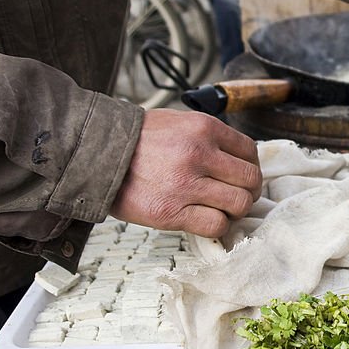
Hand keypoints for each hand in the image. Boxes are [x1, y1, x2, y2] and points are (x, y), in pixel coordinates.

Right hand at [110, 109, 261, 237]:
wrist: (97, 154)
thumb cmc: (138, 140)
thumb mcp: (179, 122)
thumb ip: (210, 137)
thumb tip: (238, 160)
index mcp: (204, 128)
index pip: (250, 152)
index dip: (251, 167)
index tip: (242, 176)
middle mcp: (199, 154)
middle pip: (250, 180)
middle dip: (249, 191)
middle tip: (236, 196)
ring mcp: (186, 184)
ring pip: (239, 204)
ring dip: (235, 211)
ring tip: (221, 209)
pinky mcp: (171, 212)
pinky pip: (215, 224)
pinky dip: (217, 226)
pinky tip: (206, 219)